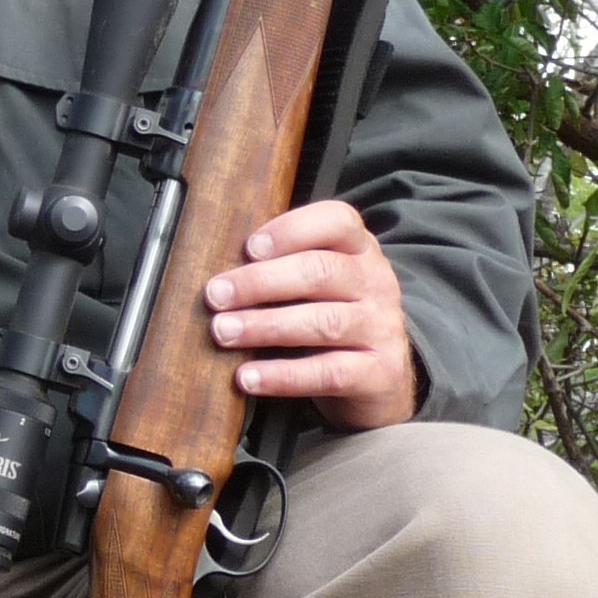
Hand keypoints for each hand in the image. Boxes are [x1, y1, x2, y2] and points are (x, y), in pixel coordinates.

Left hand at [203, 198, 419, 431]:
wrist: (380, 376)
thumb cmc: (329, 316)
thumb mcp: (316, 281)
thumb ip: (280, 265)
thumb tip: (218, 273)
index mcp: (360, 249)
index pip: (338, 221)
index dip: (292, 230)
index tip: (248, 248)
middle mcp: (377, 283)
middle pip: (320, 272)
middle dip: (260, 283)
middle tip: (215, 296)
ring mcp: (382, 328)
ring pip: (323, 323)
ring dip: (265, 326)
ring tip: (223, 332)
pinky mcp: (381, 373)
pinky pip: (328, 373)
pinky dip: (283, 375)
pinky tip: (248, 377)